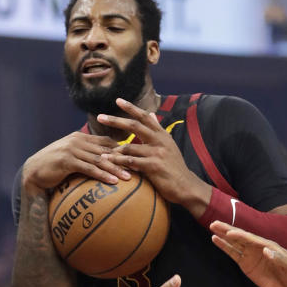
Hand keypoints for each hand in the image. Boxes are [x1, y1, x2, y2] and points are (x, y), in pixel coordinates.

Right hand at [22, 131, 130, 193]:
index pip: (107, 141)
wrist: (34, 171)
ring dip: (116, 168)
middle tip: (140, 167)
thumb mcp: (73, 158)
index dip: (124, 148)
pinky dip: (101, 175)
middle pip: (106, 150)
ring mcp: (72, 150)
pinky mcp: (67, 161)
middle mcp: (78, 141)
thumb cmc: (55, 167)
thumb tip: (107, 164)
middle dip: (124, 159)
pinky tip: (112, 182)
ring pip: (99, 159)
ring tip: (129, 177)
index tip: (138, 157)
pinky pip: (88, 169)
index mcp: (82, 138)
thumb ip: (88, 157)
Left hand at [97, 98, 210, 213]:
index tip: (118, 100)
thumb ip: (157, 131)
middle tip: (100, 117)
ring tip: (101, 152)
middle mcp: (160, 140)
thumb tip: (151, 113)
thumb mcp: (169, 145)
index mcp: (162, 134)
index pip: (145, 116)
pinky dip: (119, 162)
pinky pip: (132, 162)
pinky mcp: (154, 166)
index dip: (131, 107)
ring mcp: (157, 153)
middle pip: (134, 125)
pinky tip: (110, 162)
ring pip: (130, 146)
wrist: (186, 186)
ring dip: (114, 149)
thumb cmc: (174, 167)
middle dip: (116, 120)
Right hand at [210, 221, 286, 286]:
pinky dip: (225, 247)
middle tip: (215, 223)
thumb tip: (266, 250)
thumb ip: (279, 259)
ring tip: (213, 227)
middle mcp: (258, 247)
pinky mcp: (246, 264)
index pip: (253, 239)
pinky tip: (216, 240)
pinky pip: (233, 254)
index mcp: (269, 245)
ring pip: (235, 243)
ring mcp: (251, 255)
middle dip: (228, 230)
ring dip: (224, 236)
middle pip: (241, 237)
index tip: (229, 233)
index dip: (241, 235)